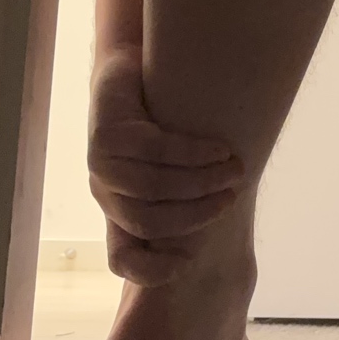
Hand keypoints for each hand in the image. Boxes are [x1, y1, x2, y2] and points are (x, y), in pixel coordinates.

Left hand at [87, 46, 247, 284]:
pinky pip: (152, 149)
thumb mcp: (176, 169)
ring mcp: (100, 164)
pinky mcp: (105, 133)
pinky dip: (191, 152)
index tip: (191, 261)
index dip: (151, 270)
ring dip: (199, 182)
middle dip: (196, 214)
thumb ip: (194, 196)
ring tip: (234, 169)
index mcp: (120, 212)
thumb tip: (237, 214)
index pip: (122, 259)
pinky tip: (218, 148)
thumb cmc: (165, 123)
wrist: (133, 69)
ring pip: (150, 188)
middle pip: (147, 222)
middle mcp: (106, 194)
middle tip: (234, 195)